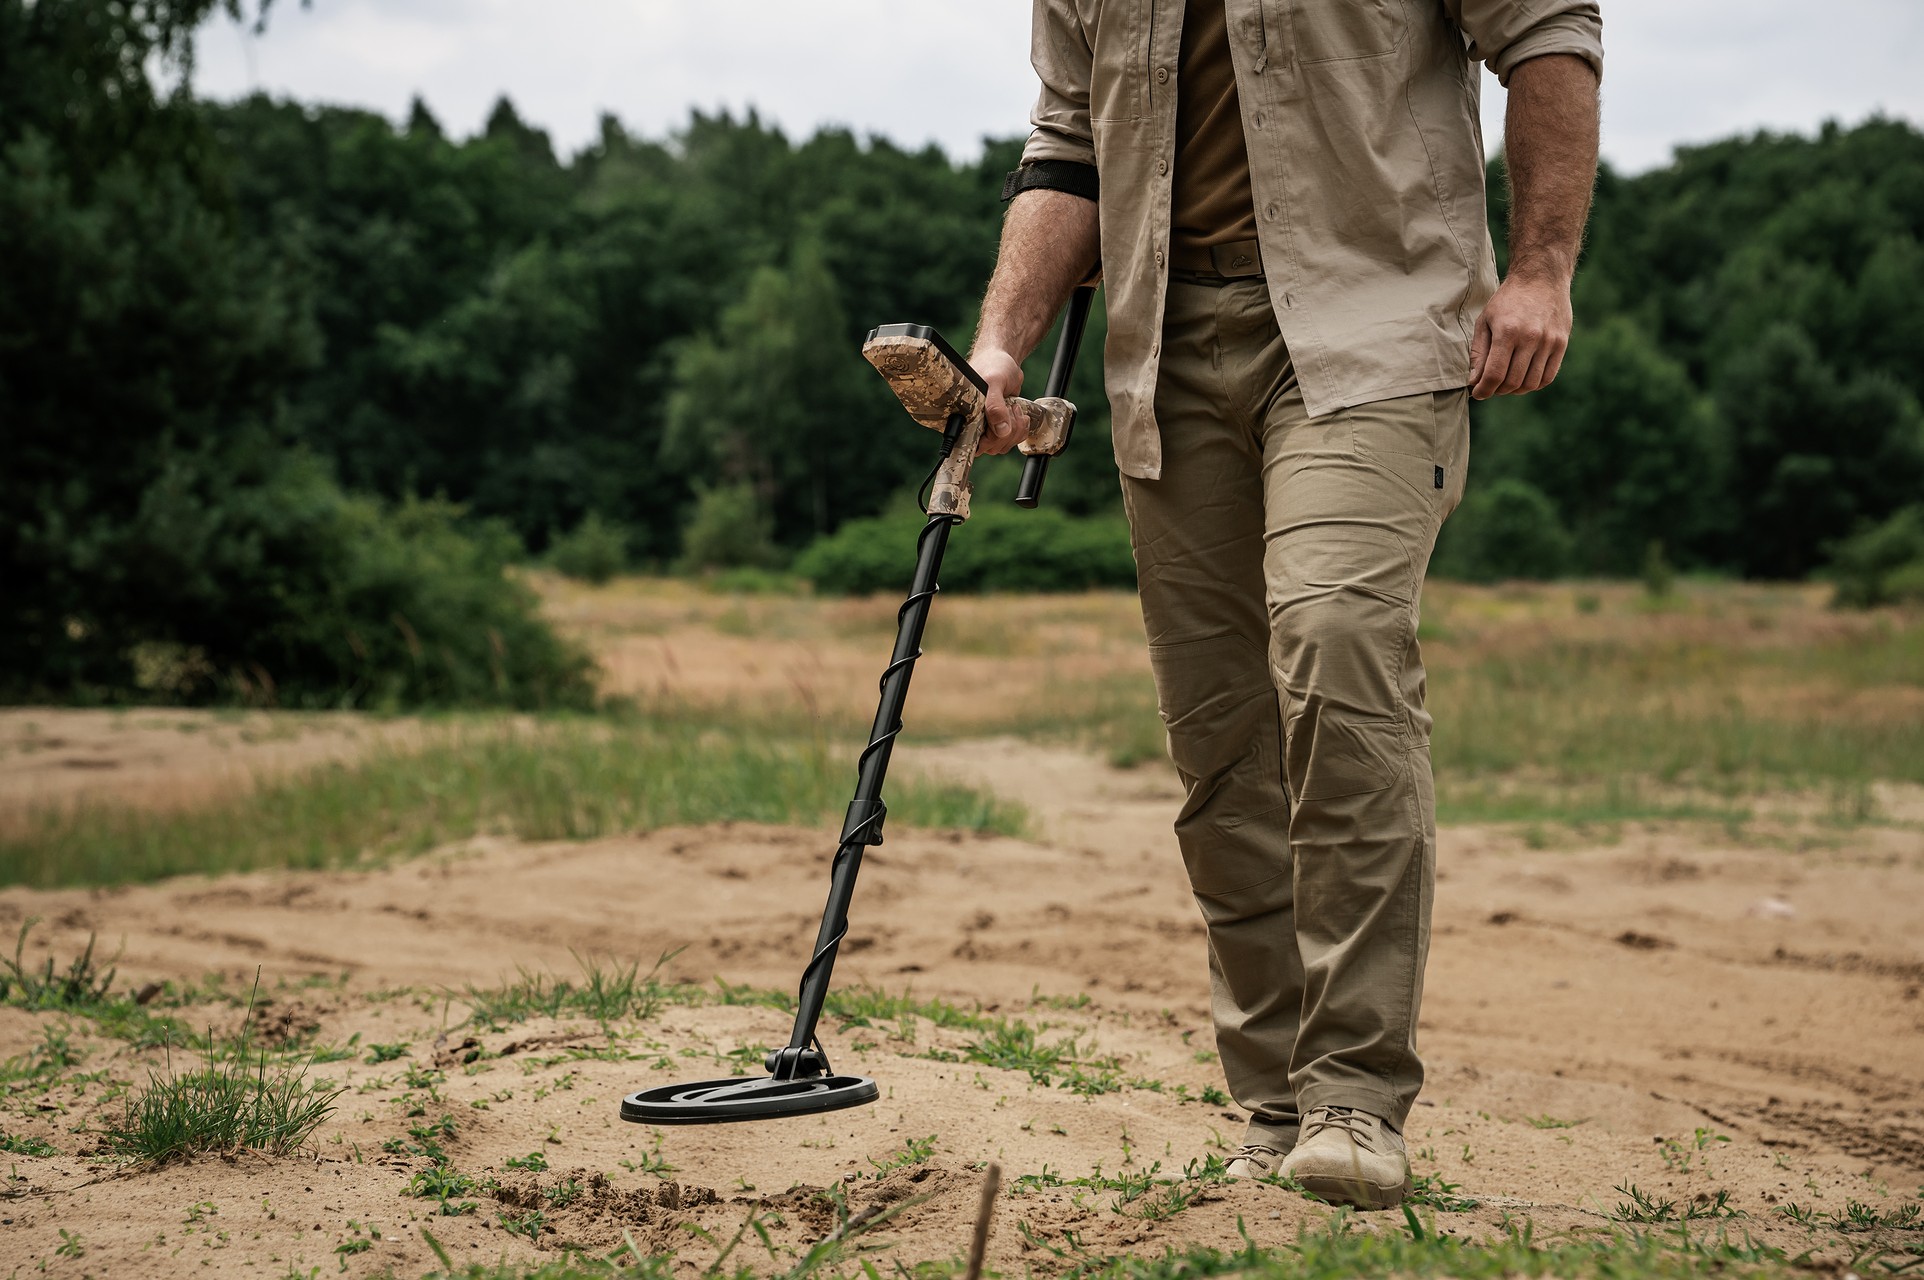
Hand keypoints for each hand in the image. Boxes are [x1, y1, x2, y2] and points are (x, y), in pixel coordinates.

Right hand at [970, 346, 1027, 455]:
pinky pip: (1010, 440)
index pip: (972, 443)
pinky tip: (1019, 413)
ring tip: (1014, 407)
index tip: (1001, 424)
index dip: (990, 439)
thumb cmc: (992, 364)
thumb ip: (995, 406)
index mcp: (961, 415)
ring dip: (1015, 429)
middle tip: (1010, 408)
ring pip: (1002, 446)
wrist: (1002, 360)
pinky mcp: (998, 427)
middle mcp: (971, 424)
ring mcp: (985, 427)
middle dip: (1007, 431)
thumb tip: (1001, 431)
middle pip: (991, 447)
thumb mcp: (993, 381)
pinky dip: (1020, 429)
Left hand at [1470, 270, 1572, 398]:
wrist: (1541, 278)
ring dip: (1515, 390)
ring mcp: (1549, 341)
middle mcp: (1530, 338)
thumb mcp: (1485, 321)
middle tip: (1490, 387)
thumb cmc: (1508, 300)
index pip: (1495, 375)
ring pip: (1531, 383)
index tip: (1477, 393)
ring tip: (1506, 383)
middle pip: (1512, 382)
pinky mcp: (1562, 343)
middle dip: (1497, 390)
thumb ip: (1479, 353)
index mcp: (1507, 332)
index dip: (1483, 390)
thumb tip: (1474, 381)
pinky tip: (1523, 378)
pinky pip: (1548, 376)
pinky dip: (1534, 384)